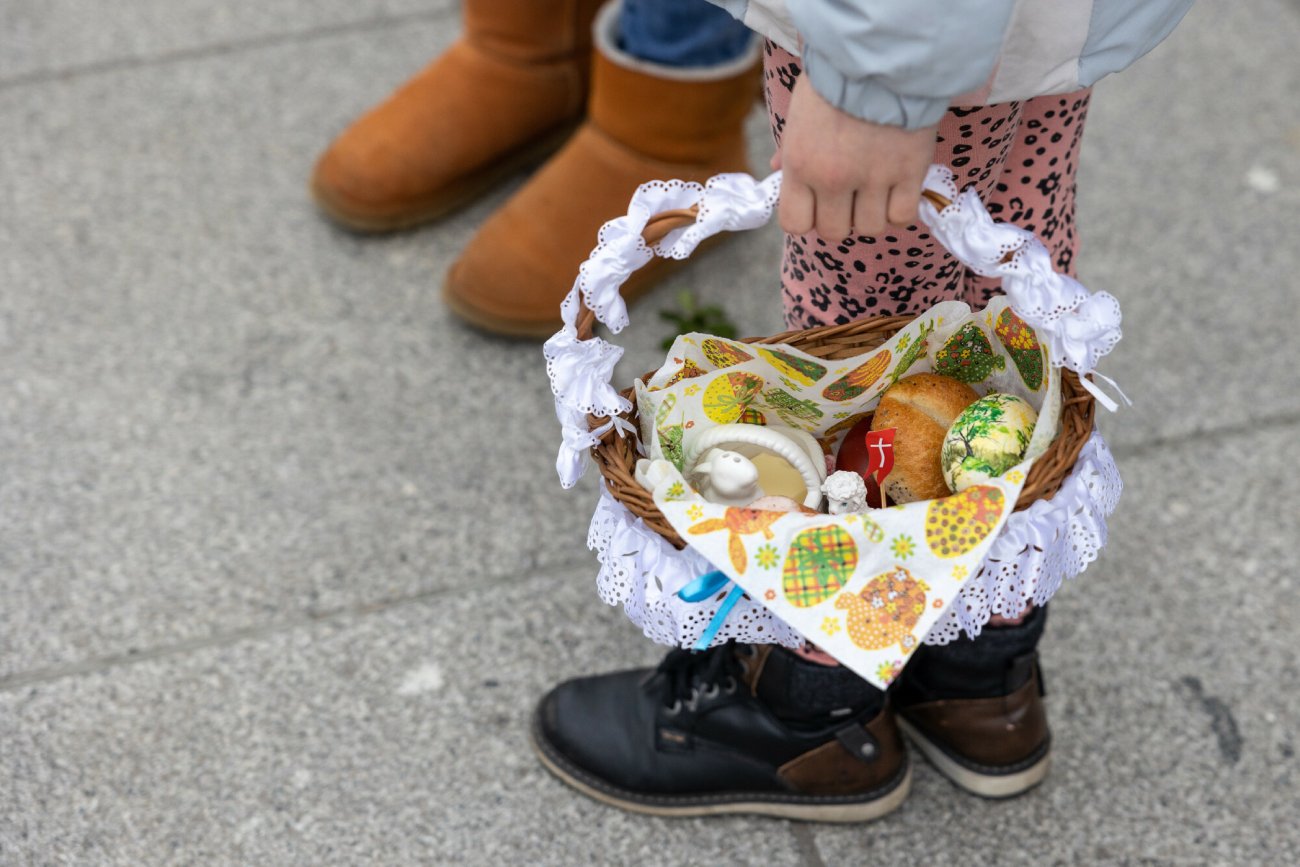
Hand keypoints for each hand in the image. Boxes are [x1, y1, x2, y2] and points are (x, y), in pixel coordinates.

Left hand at [774, 76, 938, 240]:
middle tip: (851, 194)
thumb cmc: (836, 81)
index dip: (807, 218)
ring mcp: (873, 178)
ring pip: (869, 228)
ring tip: (877, 189)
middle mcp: (833, 179)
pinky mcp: (909, 173)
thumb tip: (776, 171)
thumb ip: (790, 149)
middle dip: (841, 217)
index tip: (818, 204)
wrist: (882, 55)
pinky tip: (898, 189)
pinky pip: (902, 216)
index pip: (795, 224)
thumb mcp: (801, 114)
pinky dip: (900, 209)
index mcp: (801, 166)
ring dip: (872, 213)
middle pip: (834, 232)